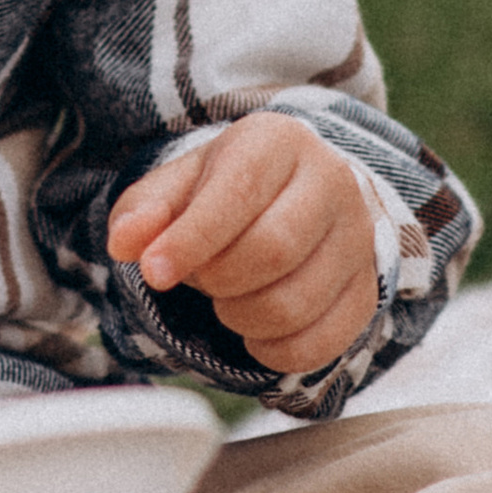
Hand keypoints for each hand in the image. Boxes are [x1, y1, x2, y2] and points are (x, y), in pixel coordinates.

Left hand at [106, 114, 378, 374]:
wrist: (293, 199)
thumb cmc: (225, 193)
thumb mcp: (178, 187)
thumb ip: (144, 211)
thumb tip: (124, 243)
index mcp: (279, 141)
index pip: (239, 193)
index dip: (191, 240)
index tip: (153, 271)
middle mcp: (332, 182)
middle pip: (272, 251)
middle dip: (217, 279)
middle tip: (202, 278)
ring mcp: (358, 239)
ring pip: (294, 305)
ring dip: (240, 317)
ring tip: (228, 298)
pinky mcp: (366, 291)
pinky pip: (318, 344)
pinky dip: (272, 351)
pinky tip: (256, 329)